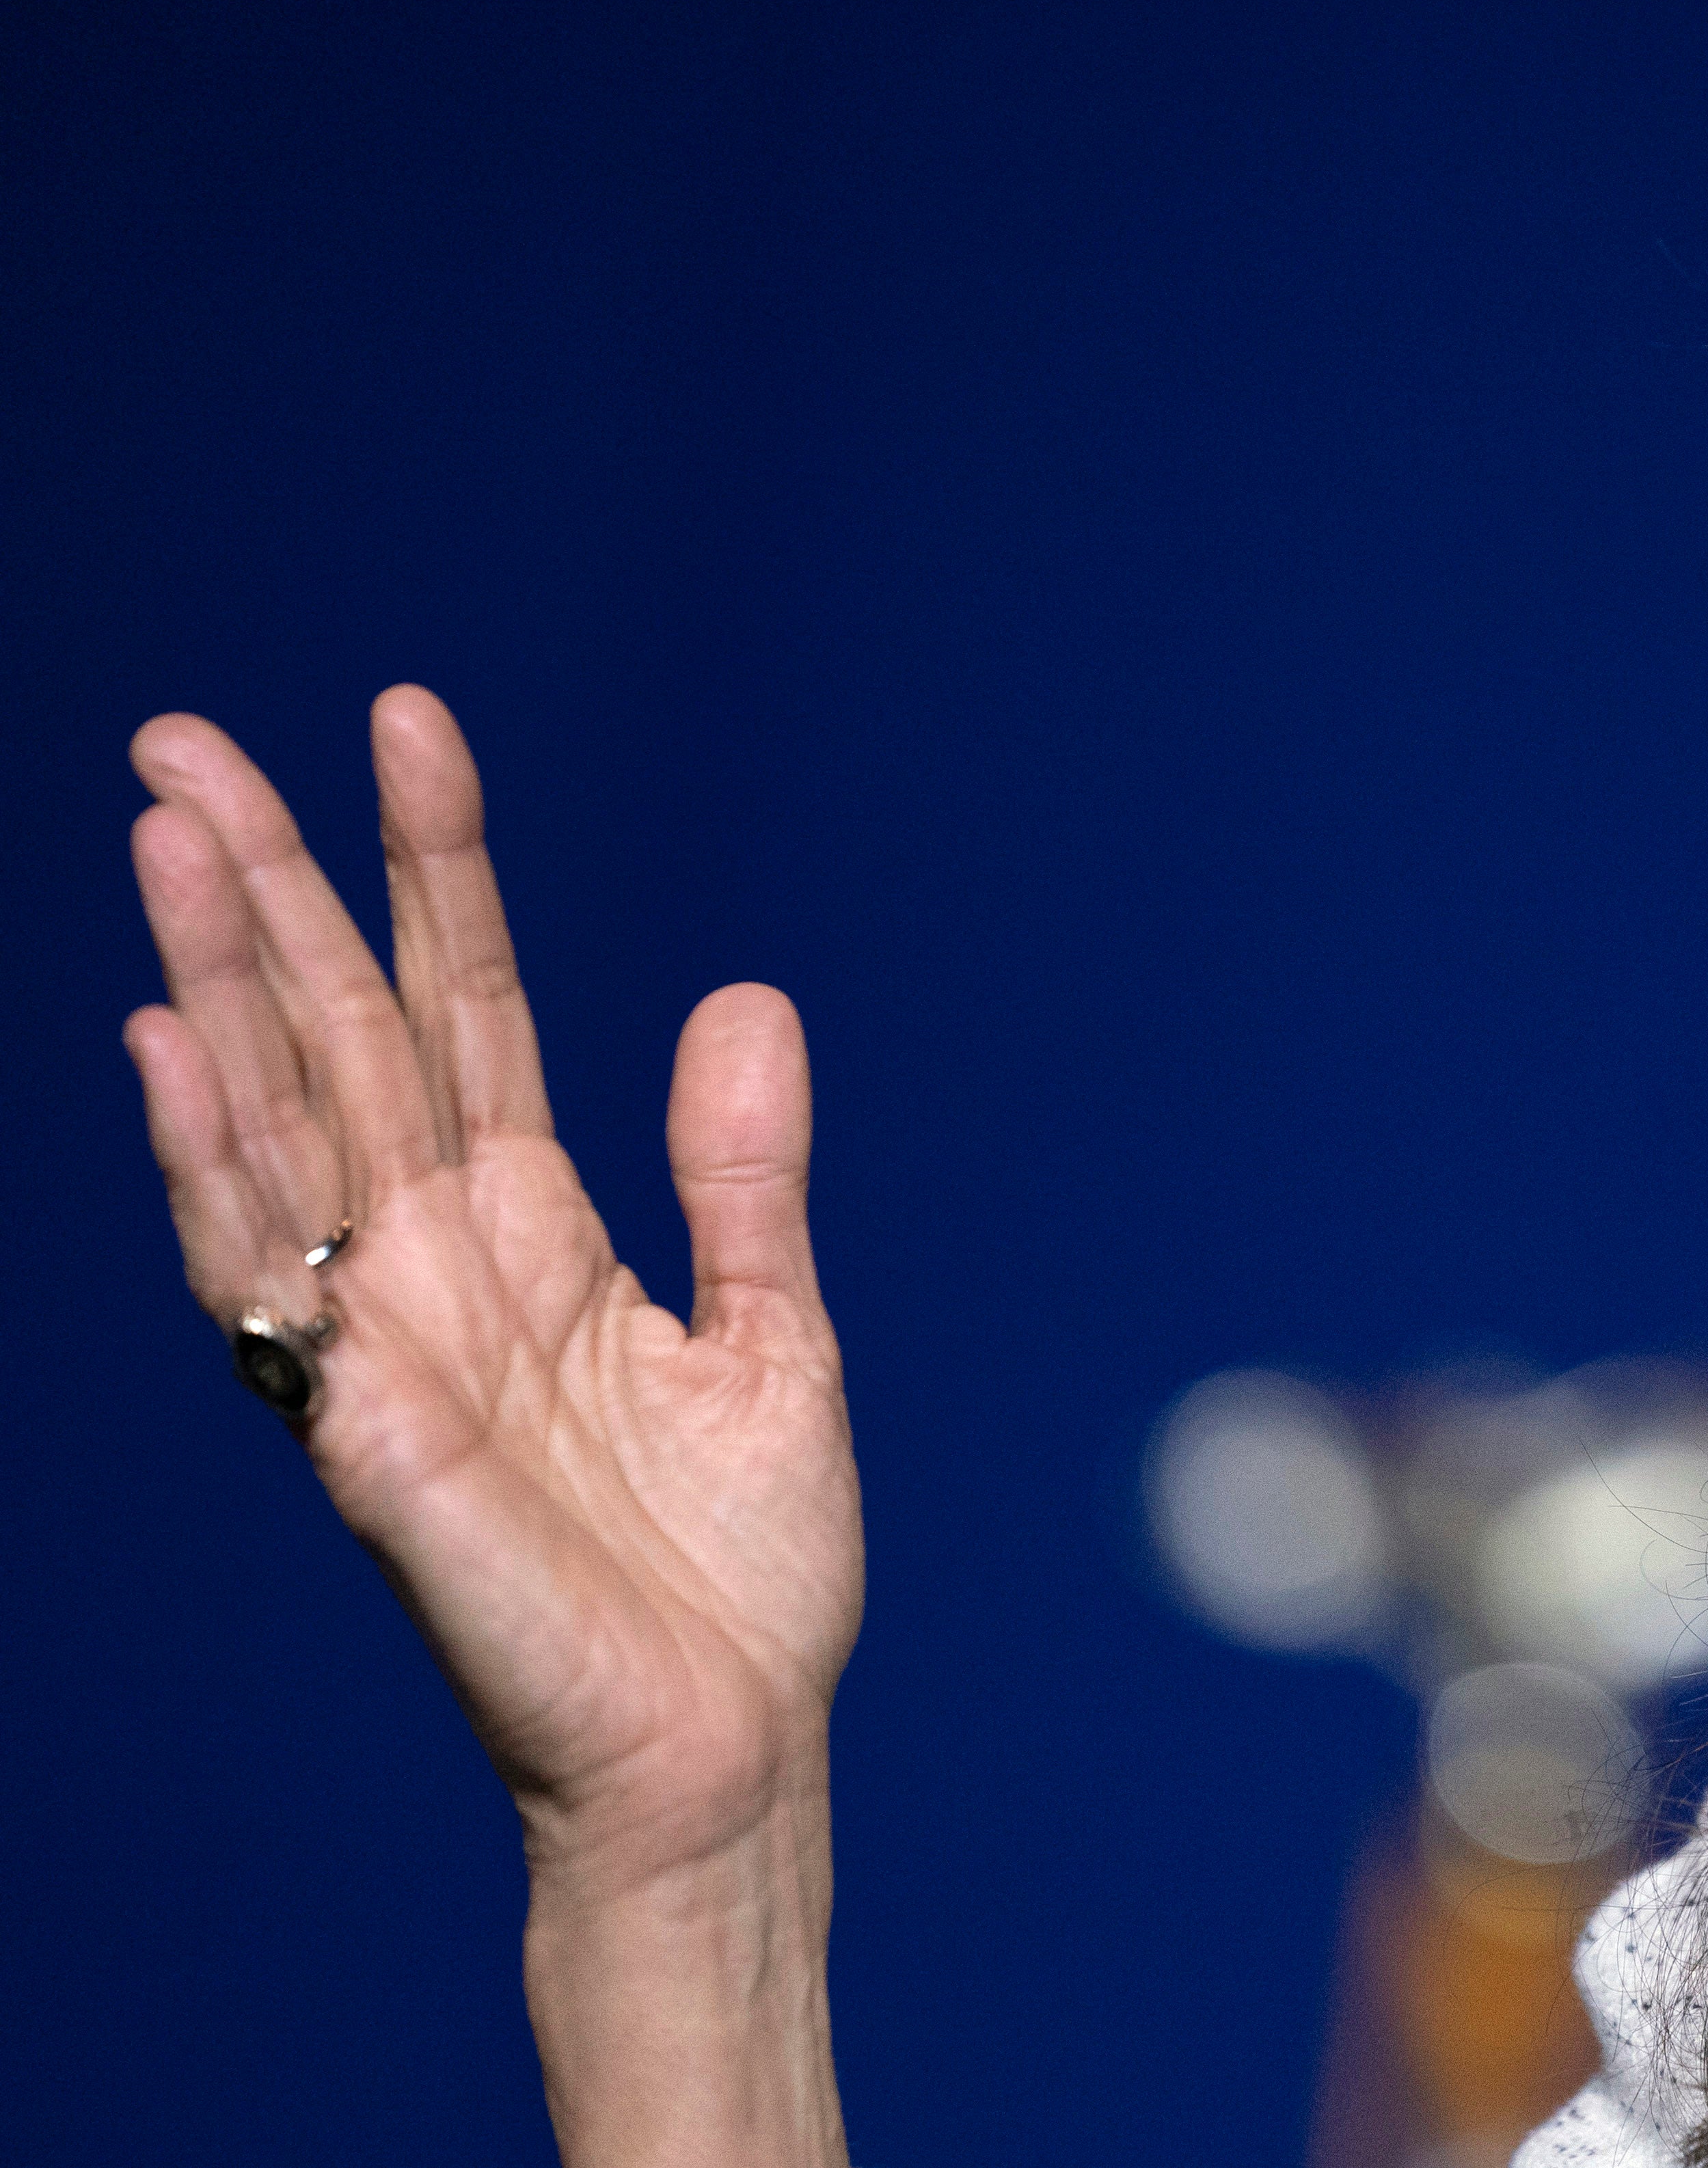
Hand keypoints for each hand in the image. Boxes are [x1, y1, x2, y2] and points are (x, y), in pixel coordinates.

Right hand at [125, 688, 859, 2164]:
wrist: (734, 1750)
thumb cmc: (738, 1576)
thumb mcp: (772, 1339)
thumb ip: (743, 1179)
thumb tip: (746, 999)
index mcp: (537, 1235)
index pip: (468, 1009)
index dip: (435, 871)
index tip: (407, 722)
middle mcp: (439, 1270)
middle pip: (334, 1041)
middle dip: (268, 891)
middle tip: (184, 738)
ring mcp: (391, 1349)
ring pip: (273, 1129)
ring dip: (212, 985)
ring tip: (170, 838)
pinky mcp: (373, 1443)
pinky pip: (274, 1291)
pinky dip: (219, 1172)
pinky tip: (174, 1059)